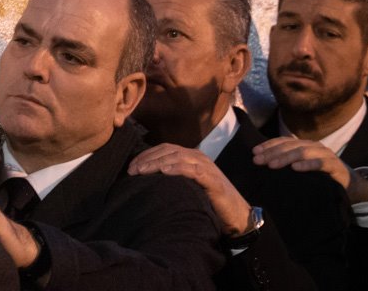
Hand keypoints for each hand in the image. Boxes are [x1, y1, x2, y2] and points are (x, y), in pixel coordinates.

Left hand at [128, 144, 252, 236]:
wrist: (236, 216)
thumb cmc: (209, 203)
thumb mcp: (187, 187)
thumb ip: (173, 179)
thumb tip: (147, 181)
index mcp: (190, 157)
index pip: (164, 149)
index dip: (146, 156)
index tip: (131, 167)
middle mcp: (197, 157)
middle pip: (167, 151)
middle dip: (147, 159)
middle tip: (132, 170)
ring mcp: (206, 166)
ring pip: (177, 157)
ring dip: (157, 163)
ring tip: (142, 171)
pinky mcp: (212, 179)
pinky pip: (193, 169)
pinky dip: (177, 168)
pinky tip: (164, 171)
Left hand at [252, 138, 367, 203]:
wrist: (350, 185)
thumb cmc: (321, 176)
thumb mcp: (303, 168)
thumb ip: (288, 164)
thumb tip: (264, 165)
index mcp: (304, 145)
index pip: (283, 141)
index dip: (268, 145)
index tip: (254, 153)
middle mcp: (314, 146)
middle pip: (290, 146)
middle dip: (272, 153)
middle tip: (258, 161)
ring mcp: (325, 154)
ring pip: (302, 152)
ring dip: (285, 158)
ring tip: (272, 165)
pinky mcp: (335, 165)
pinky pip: (319, 163)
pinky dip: (307, 165)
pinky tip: (296, 168)